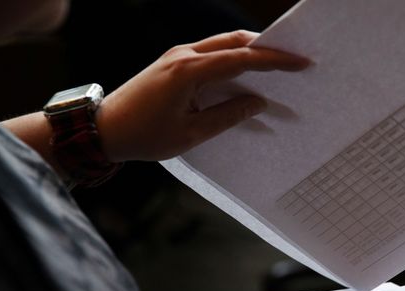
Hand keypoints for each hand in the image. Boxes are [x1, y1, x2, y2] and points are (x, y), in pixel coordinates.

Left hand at [96, 30, 309, 162]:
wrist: (103, 128)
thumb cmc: (144, 136)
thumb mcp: (192, 134)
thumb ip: (228, 116)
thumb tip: (257, 102)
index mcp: (189, 72)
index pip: (242, 59)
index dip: (274, 60)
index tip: (300, 62)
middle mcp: (184, 55)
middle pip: (234, 40)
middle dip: (267, 46)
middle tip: (294, 57)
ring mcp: (177, 56)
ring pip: (222, 43)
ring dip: (250, 50)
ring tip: (276, 64)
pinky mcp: (172, 62)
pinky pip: (210, 54)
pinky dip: (233, 59)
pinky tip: (245, 73)